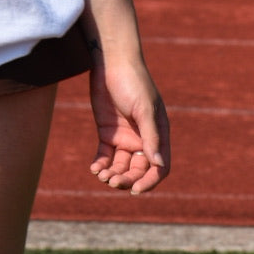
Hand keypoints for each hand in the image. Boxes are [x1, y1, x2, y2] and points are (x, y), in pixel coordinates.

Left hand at [88, 56, 169, 195]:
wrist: (111, 63)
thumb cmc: (133, 82)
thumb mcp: (144, 109)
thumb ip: (150, 136)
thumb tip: (158, 164)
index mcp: (158, 135)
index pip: (159, 167)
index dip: (150, 181)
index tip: (136, 190)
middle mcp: (143, 140)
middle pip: (138, 170)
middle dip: (127, 179)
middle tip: (113, 182)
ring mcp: (125, 137)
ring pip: (121, 166)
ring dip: (113, 174)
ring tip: (101, 176)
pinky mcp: (107, 132)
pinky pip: (105, 155)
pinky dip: (101, 164)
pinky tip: (95, 168)